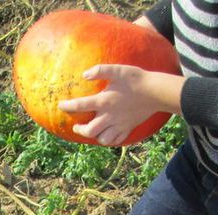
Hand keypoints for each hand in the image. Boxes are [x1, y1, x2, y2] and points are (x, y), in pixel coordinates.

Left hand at [58, 66, 181, 145]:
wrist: (156, 91)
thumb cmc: (136, 79)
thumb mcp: (118, 70)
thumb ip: (99, 70)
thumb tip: (83, 75)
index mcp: (104, 101)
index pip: (79, 106)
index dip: (67, 106)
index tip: (61, 106)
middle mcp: (109, 116)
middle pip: (89, 130)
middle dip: (80, 130)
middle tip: (77, 126)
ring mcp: (119, 124)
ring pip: (102, 139)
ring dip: (94, 136)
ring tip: (92, 131)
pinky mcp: (128, 128)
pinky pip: (115, 141)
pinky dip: (109, 140)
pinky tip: (106, 134)